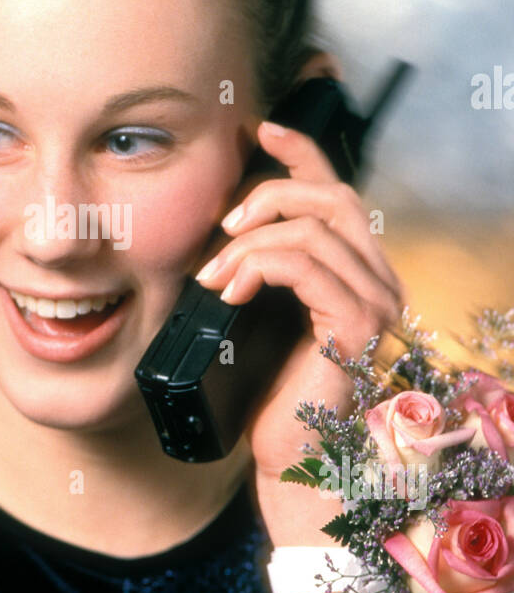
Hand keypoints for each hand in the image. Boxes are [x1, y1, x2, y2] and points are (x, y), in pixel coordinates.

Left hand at [196, 121, 404, 535]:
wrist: (291, 463)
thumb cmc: (273, 398)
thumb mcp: (260, 317)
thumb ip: (262, 272)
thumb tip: (224, 231)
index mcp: (358, 276)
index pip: (338, 193)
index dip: (301, 153)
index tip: (259, 129)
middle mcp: (379, 283)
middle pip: (333, 197)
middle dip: (271, 192)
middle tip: (223, 225)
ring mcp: (375, 303)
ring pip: (313, 227)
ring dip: (249, 242)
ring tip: (214, 274)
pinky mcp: (355, 325)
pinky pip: (304, 263)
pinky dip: (257, 264)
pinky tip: (229, 289)